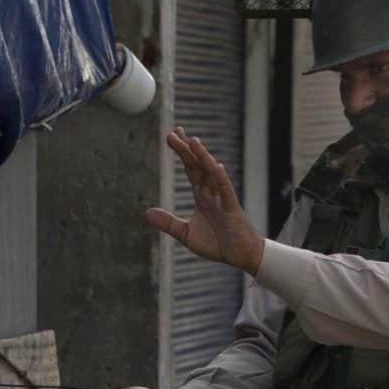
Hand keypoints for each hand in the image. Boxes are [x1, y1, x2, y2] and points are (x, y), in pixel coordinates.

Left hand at [144, 130, 263, 272]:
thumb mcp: (187, 235)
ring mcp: (222, 198)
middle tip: (173, 132)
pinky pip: (226, 190)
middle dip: (186, 149)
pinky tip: (215, 165)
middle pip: (197, 166)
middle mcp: (212, 192)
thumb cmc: (218, 244)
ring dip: (203, 157)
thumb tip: (147, 213)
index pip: (190, 169)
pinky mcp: (232, 208)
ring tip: (193, 141)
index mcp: (202, 196)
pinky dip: (220, 177)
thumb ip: (169, 223)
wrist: (241, 256)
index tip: (173, 135)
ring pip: (211, 173)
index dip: (182, 153)